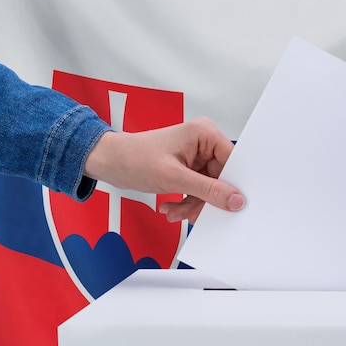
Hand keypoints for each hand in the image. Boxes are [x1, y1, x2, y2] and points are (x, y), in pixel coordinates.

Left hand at [84, 117, 243, 223]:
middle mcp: (203, 141)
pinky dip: (186, 202)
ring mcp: (196, 155)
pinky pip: (198, 190)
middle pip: (221, 178)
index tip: (230, 205)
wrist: (109, 163)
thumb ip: (208, 190)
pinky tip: (171, 207)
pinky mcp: (188, 168)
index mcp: (204, 133)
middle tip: (192, 213)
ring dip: (192, 204)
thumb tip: (235, 199)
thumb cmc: (133, 158)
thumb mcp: (174, 178)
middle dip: (205, 199)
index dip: (232, 184)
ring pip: (209, 188)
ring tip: (174, 211)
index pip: (233, 161)